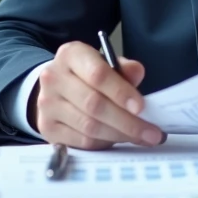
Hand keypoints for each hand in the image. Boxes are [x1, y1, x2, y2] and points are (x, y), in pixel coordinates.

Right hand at [31, 41, 164, 149]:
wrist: (55, 86)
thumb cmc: (87, 74)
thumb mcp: (105, 62)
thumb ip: (123, 68)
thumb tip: (137, 73)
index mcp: (71, 55)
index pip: (97, 74)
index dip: (121, 92)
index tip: (141, 107)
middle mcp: (54, 78)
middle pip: (94, 104)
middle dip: (127, 121)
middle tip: (151, 132)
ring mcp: (47, 105)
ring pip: (89, 126)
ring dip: (120, 135)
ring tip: (141, 138)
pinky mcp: (47, 128)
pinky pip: (82, 141)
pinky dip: (105, 143)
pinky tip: (119, 139)